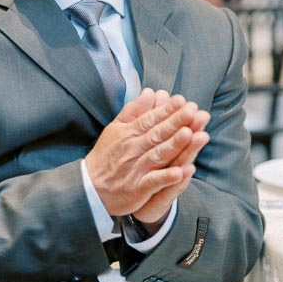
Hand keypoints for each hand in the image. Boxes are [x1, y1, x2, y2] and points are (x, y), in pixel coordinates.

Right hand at [86, 88, 209, 219]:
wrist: (90, 188)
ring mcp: (135, 170)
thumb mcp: (115, 129)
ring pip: (158, 155)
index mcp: (128, 134)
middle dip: (176, 122)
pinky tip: (180, 172)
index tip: (182, 100)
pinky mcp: (137, 189)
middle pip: (157, 134)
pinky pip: (153, 182)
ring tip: (190, 134)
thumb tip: (150, 92)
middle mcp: (132, 149)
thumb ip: (134, 111)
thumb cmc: (106, 156)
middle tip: (192, 110)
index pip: (150, 119)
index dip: (166, 109)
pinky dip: (166, 177)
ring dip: (174, 145)